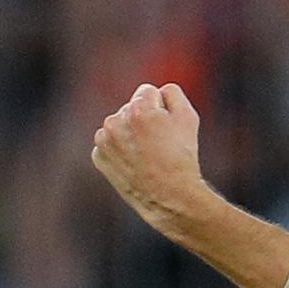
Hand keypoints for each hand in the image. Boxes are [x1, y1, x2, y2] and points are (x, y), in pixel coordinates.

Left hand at [92, 83, 204, 233]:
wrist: (169, 196)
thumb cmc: (182, 156)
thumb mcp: (189, 116)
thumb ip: (172, 93)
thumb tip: (158, 91)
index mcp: (138, 108)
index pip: (148, 91)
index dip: (161, 107)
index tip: (167, 126)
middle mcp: (116, 121)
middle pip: (132, 107)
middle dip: (144, 119)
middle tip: (160, 142)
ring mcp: (105, 140)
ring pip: (120, 125)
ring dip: (131, 133)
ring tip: (148, 153)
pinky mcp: (99, 157)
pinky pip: (111, 144)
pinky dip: (121, 150)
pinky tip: (136, 162)